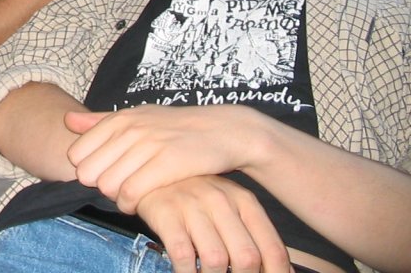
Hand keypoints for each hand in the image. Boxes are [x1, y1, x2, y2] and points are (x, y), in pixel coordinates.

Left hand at [65, 106, 260, 212]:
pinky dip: (128, 204)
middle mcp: (130, 129)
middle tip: (113, 188)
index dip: (85, 169)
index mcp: (120, 118)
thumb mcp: (138, 116)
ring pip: (107, 184)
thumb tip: (67, 120)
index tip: (101, 174)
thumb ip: (100, 121)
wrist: (223, 131)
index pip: (78, 153)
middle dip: (97, 185)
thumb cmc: (175, 127)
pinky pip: (131, 193)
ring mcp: (147, 146)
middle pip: (89, 172)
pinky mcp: (166, 165)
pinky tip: (136, 204)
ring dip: (113, 197)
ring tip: (126, 196)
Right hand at [136, 176, 291, 272]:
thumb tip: (282, 269)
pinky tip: (187, 272)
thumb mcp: (229, 206)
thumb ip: (252, 235)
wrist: (151, 169)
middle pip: (246, 257)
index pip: (272, 249)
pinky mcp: (166, 214)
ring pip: (216, 259)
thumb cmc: (196, 196)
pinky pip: (183, 255)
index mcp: (244, 200)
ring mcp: (192, 206)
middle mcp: (221, 201)